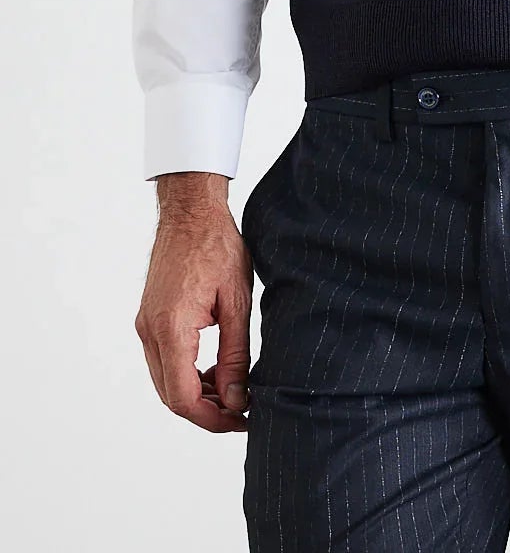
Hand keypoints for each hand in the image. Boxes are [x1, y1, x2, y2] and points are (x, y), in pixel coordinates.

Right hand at [134, 188, 252, 432]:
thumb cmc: (217, 246)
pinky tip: (212, 368)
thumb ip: (235, 354)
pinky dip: (186, 373)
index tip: (240, 420)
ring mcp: (146, 325)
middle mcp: (150, 331)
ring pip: (165, 381)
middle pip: (171, 395)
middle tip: (240, 411)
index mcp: (171, 328)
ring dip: (195, 393)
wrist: (191, 211)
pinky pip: (163, 360)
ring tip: (232, 390)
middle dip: (205, 411)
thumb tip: (235, 398)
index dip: (212, 418)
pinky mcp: (149, 318)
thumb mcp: (237, 302)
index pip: (183, 397)